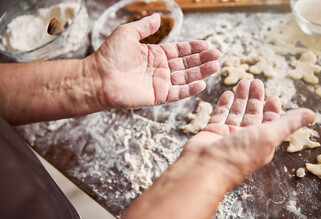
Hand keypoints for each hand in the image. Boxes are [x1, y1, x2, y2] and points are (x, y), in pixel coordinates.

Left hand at [86, 13, 220, 108]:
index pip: (179, 51)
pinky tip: (202, 83)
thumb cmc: (109, 55)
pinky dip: (190, 89)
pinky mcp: (157, 96)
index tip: (208, 45)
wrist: (98, 77)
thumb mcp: (128, 33)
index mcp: (154, 54)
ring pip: (185, 77)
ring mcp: (159, 83)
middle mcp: (159, 69)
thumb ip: (145, 26)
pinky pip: (177, 93)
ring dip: (201, 72)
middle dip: (202, 59)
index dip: (194, 48)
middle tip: (217, 55)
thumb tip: (158, 16)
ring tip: (215, 66)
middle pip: (186, 64)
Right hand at [182, 79, 313, 186]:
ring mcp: (228, 135)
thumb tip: (312, 114)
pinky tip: (228, 94)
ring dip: (241, 98)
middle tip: (256, 81)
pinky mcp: (212, 132)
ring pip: (236, 112)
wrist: (205, 167)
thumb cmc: (238, 155)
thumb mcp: (269, 136)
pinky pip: (220, 114)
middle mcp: (246, 138)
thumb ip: (288, 123)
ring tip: (243, 82)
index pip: (270, 123)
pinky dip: (224, 104)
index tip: (274, 96)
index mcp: (262, 142)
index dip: (273, 109)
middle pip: (252, 114)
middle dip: (256, 98)